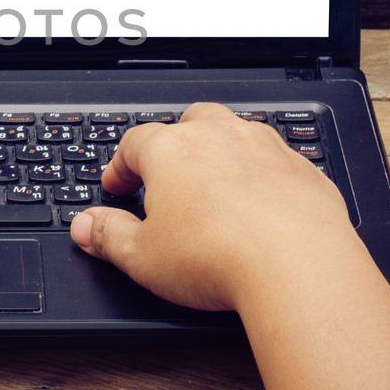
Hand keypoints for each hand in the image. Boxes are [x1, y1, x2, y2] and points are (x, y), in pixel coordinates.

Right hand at [70, 102, 356, 310]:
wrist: (298, 265)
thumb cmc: (218, 257)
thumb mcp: (143, 257)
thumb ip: (109, 237)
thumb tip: (86, 227)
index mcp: (171, 150)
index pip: (134, 143)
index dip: (121, 166)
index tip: (118, 186)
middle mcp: (219, 136)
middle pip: (189, 124)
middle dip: (175, 146)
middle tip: (167, 179)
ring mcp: (265, 147)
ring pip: (236, 134)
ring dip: (222, 154)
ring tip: (214, 190)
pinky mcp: (303, 168)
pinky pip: (276, 161)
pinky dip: (264, 177)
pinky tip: (260, 208)